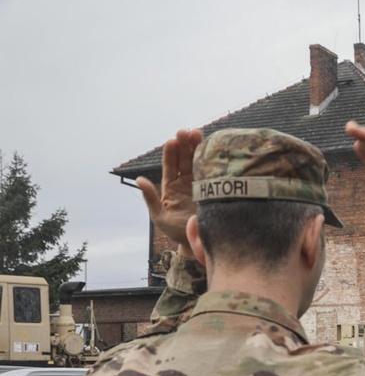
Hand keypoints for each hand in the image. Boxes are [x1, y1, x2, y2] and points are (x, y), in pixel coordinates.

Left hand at [136, 129, 203, 257]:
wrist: (197, 243)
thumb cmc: (176, 231)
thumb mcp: (160, 216)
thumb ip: (151, 198)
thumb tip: (139, 180)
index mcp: (170, 186)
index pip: (170, 165)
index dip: (170, 153)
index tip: (172, 141)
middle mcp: (185, 182)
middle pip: (184, 159)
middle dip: (185, 145)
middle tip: (185, 132)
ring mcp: (200, 184)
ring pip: (198, 162)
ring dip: (198, 147)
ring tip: (198, 133)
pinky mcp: (214, 189)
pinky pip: (212, 172)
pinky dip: (212, 160)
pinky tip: (213, 148)